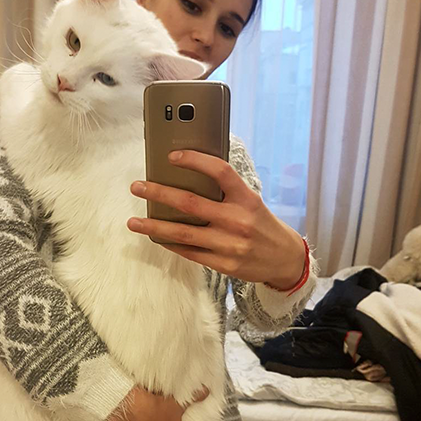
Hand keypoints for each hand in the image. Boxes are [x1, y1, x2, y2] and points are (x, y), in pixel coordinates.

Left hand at [126, 150, 304, 288]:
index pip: (220, 172)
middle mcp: (238, 220)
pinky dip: (170, 244)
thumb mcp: (252, 203)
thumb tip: (188, 178)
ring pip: (183, 234)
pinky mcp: (223, 264)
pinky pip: (189, 252)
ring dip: (154, 227)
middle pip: (190, 204)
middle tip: (137, 187)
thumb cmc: (263, 226)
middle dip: (159, 194)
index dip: (195, 160)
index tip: (172, 156)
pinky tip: (156, 237)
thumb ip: (226, 193)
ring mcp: (229, 245)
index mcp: (247, 199)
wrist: (285, 260)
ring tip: (134, 222)